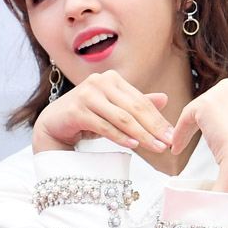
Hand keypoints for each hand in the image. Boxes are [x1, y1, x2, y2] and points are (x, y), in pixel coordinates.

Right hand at [32, 70, 173, 153]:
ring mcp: (87, 95)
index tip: (173, 135)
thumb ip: (137, 104)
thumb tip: (165, 98)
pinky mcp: (76, 110)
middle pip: (134, 109)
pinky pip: (104, 126)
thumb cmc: (87, 116)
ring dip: (141, 135)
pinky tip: (133, 146)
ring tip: (156, 147)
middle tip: (168, 143)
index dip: (158, 119)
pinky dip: (120, 137)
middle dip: (154, 128)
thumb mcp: (114, 110)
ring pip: (122, 118)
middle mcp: (100, 82)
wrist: (53, 124)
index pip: (141, 101)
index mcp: (112, 79)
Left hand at [171, 79, 227, 193]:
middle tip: (183, 142)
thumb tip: (213, 121)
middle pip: (204, 104)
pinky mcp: (204, 103)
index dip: (207, 120)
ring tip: (179, 147)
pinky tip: (177, 147)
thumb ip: (227, 117)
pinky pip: (185, 117)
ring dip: (185, 130)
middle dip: (194, 124)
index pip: (217, 102)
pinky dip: (180, 132)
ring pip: (193, 111)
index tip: (202, 136)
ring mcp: (218, 93)